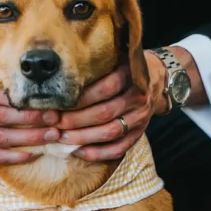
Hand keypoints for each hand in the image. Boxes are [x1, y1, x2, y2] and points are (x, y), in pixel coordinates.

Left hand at [53, 48, 204, 161]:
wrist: (157, 79)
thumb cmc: (125, 67)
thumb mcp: (115, 57)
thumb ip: (95, 64)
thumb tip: (58, 74)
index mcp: (131, 75)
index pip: (105, 88)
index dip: (80, 98)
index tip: (57, 103)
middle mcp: (138, 98)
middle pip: (105, 113)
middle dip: (75, 120)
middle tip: (53, 123)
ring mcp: (140, 118)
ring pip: (111, 132)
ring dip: (83, 137)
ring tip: (61, 137)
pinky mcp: (139, 133)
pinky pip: (119, 148)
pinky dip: (98, 153)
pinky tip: (78, 151)